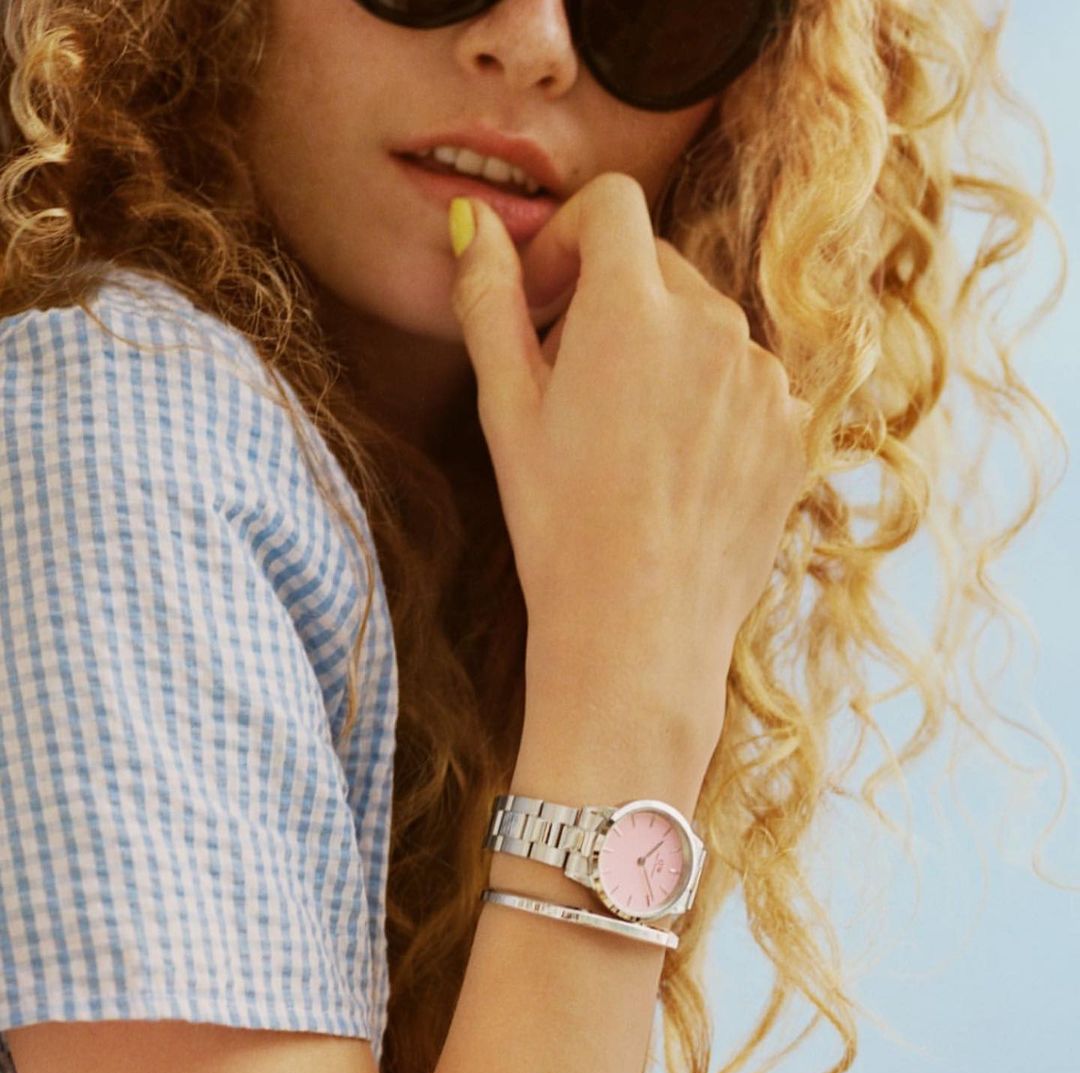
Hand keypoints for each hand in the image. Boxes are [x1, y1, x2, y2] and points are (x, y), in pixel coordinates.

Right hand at [449, 174, 810, 764]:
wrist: (639, 629)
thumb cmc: (558, 524)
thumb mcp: (506, 409)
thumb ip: (489, 299)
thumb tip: (473, 221)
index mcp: (633, 307)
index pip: (612, 206)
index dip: (569, 238)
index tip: (546, 296)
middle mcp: (714, 324)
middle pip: (658, 266)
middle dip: (609, 300)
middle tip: (570, 384)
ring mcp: (764, 378)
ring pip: (705, 327)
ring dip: (663, 352)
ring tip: (625, 441)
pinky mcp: (792, 428)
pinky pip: (746, 382)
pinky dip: (710, 400)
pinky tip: (674, 470)